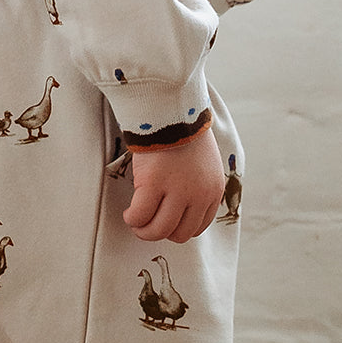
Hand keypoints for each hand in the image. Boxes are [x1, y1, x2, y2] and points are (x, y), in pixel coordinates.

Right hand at [123, 128, 225, 243]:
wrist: (171, 108)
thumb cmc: (183, 133)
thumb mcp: (203, 166)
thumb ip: (197, 189)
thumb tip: (178, 212)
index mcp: (213, 191)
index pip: (197, 227)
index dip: (177, 229)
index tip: (164, 221)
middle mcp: (198, 195)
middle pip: (179, 234)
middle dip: (160, 232)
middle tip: (146, 224)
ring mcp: (177, 191)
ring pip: (159, 230)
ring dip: (143, 230)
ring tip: (135, 221)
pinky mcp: (153, 184)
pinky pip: (140, 216)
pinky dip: (132, 218)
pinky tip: (129, 212)